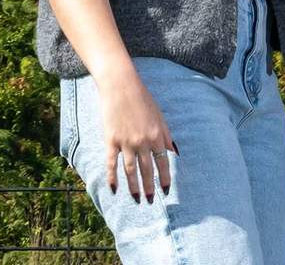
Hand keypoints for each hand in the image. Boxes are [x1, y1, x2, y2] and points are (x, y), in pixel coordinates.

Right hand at [97, 72, 176, 201]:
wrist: (120, 85)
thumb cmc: (142, 98)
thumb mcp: (160, 116)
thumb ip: (166, 136)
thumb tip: (173, 153)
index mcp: (157, 136)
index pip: (163, 163)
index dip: (164, 179)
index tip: (165, 191)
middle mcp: (143, 142)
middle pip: (147, 170)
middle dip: (149, 187)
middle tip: (150, 200)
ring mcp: (126, 142)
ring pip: (130, 170)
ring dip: (133, 186)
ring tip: (136, 199)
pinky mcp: (111, 139)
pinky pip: (111, 162)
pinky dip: (112, 177)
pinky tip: (114, 188)